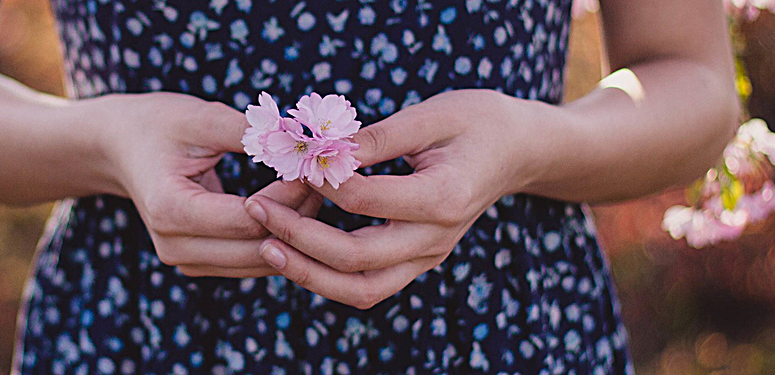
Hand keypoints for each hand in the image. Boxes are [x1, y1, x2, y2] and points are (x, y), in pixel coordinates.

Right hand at [92, 92, 321, 277]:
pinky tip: (297, 206)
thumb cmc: (158, 125)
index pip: (250, 217)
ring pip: (262, 262)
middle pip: (260, 248)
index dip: (291, 194)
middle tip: (326, 178)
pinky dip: (280, 238)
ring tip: (315, 188)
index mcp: (171, 210)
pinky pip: (253, 262)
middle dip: (300, 215)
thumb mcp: (199, 117)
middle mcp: (175, 247)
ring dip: (295, 231)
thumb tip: (303, 139)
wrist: (119, 147)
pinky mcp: (199, 264)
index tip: (316, 165)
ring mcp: (186, 261)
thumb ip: (249, 132)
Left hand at [244, 89, 552, 307]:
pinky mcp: (417, 262)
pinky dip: (327, 276)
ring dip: (308, 273)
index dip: (319, 182)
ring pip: (360, 289)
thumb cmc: (476, 121)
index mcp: (442, 198)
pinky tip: (294, 252)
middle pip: (357, 259)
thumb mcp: (431, 114)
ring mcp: (427, 257)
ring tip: (265, 246)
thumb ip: (377, 137)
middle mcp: (436, 239)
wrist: (518, 150)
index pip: (364, 201)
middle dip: (298, 238)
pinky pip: (368, 286)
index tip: (290, 159)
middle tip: (256, 208)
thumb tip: (322, 149)